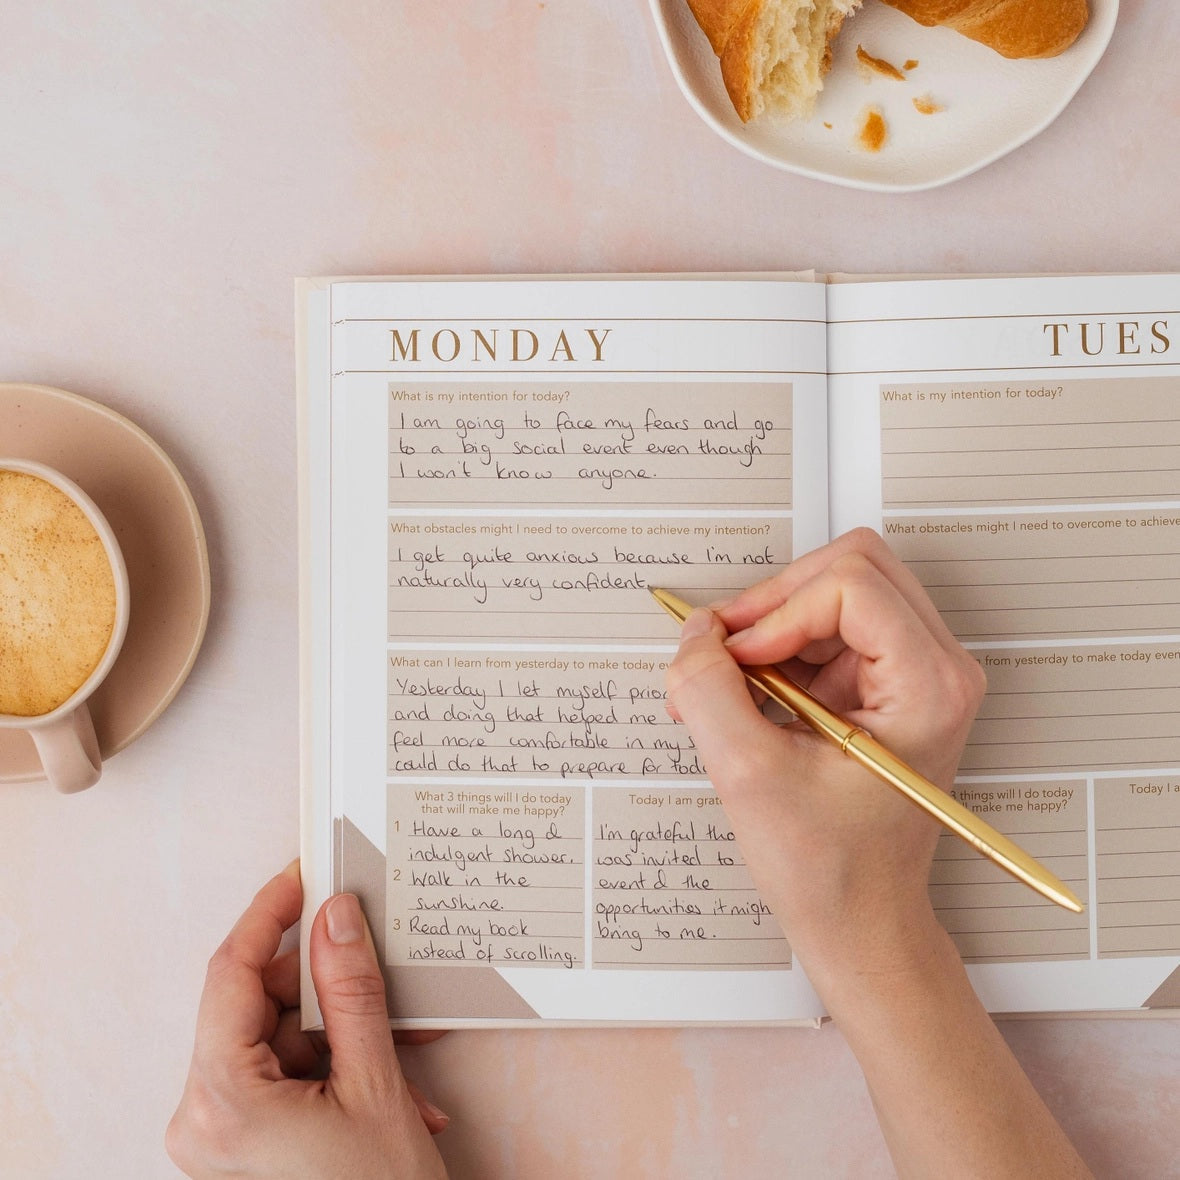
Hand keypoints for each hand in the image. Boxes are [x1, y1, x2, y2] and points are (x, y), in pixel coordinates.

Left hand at [167, 861, 448, 1178]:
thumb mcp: (374, 1083)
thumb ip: (352, 991)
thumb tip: (335, 916)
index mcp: (221, 1100)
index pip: (231, 974)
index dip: (269, 915)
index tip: (301, 875)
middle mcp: (205, 1116)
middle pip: (263, 1006)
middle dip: (332, 991)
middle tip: (384, 973)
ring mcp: (222, 1132)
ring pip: (284, 1038)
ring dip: (349, 1037)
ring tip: (405, 1059)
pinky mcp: (244, 1141)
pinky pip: (288, 1071)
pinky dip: (340, 1066)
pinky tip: (391, 1086)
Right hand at [665, 528, 985, 984]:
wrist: (861, 923)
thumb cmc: (830, 869)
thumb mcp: (748, 775)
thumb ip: (708, 689)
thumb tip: (695, 633)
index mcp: (930, 684)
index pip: (850, 583)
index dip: (777, 610)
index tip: (736, 660)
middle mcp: (937, 667)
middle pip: (851, 566)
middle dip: (774, 601)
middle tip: (723, 649)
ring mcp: (914, 673)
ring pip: (832, 591)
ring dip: (768, 629)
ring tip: (725, 688)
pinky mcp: (886, 684)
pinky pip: (824, 630)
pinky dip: (775, 652)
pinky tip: (745, 702)